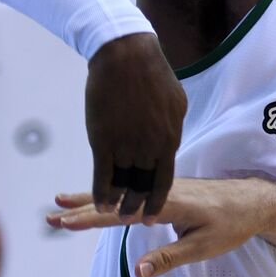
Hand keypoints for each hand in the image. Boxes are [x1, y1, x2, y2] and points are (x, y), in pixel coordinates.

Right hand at [48, 178, 269, 276]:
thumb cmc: (232, 225)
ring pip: (120, 192)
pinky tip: (98, 198)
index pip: (121, 213)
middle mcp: (160, 191)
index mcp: (168, 204)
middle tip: (49, 215)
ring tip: (60, 201)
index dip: (91, 218)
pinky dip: (110, 194)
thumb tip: (137, 272)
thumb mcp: (204, 246)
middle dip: (80, 207)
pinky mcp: (166, 190)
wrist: (253, 200)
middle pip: (114, 199)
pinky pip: (132, 191)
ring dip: (90, 198)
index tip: (63, 222)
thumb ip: (170, 258)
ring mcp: (162, 188)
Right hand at [86, 33, 186, 220]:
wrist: (126, 57)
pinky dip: (100, 192)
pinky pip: (102, 174)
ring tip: (114, 214)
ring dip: (118, 201)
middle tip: (132, 220)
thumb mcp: (176, 104)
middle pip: (144, 186)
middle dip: (138, 206)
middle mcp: (149, 147)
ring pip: (123, 183)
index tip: (154, 216)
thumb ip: (172, 128)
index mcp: (169, 139)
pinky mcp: (103, 140)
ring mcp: (126, 145)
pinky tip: (99, 204)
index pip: (165, 180)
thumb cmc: (153, 76)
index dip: (158, 200)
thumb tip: (169, 142)